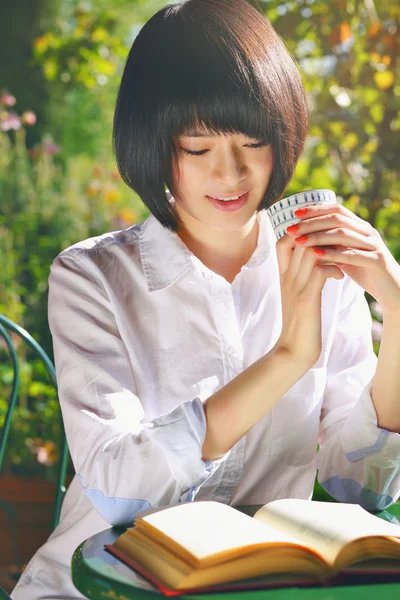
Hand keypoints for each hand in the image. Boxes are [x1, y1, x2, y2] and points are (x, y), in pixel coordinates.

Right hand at [275, 233, 343, 367]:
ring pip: (310, 251)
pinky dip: (334, 268)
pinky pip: (321, 270)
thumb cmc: (299, 323)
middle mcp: (286, 278)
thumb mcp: (296, 295)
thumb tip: (315, 261)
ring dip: (330, 251)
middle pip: (298, 239)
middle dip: (321, 237)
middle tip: (338, 246)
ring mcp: (295, 287)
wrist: (293, 350)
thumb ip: (301, 276)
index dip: (301, 234)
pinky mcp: (307, 299)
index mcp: (283, 276)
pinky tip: (340, 277)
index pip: (283, 241)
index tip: (320, 241)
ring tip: (341, 259)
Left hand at [286, 203, 399, 314]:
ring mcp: (373, 245)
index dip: (316, 209)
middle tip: (291, 229)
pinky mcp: (377, 261)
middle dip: (312, 222)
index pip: (336, 210)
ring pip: (343, 234)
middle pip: (337, 219)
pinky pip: (353, 254)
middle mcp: (367, 232)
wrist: (392, 290)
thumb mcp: (345, 254)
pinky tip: (316, 255)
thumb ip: (331, 243)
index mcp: (360, 227)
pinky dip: (333, 254)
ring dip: (318, 237)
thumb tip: (305, 234)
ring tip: (299, 242)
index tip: (295, 213)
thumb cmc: (365, 271)